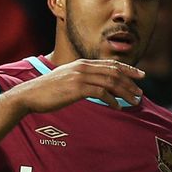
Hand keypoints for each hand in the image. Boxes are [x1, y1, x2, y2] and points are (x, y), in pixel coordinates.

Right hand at [10, 59, 144, 112]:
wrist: (30, 95)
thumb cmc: (47, 91)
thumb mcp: (66, 80)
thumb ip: (81, 79)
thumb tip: (95, 86)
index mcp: (81, 64)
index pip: (110, 64)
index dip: (128, 69)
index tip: (140, 75)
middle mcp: (83, 67)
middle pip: (114, 72)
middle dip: (130, 82)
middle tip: (140, 93)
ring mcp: (80, 77)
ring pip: (110, 82)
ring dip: (125, 92)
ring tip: (134, 101)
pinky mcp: (77, 88)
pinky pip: (101, 93)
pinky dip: (112, 100)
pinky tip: (117, 108)